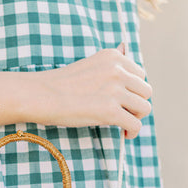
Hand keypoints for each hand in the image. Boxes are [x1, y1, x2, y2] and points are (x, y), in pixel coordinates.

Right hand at [34, 43, 152, 138]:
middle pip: (146, 90)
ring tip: (123, 124)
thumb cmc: (60, 84)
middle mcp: (118, 70)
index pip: (140, 74)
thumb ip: (110, 64)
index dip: (133, 90)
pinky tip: (125, 135)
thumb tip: (125, 52)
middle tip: (123, 113)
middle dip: (137, 104)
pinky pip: (135, 124)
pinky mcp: (110, 111)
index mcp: (114, 56)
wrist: (40, 95)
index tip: (122, 100)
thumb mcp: (90, 65)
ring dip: (135, 118)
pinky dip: (133, 132)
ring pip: (144, 108)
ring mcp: (115, 90)